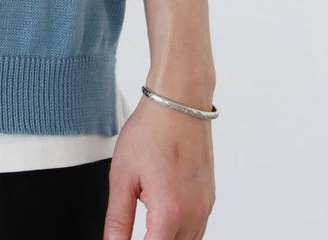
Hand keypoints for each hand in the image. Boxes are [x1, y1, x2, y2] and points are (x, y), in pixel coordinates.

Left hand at [103, 94, 215, 239]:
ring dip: (166, 238)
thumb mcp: (122, 176)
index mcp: (169, 212)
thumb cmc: (151, 130)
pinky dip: (180, 231)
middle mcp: (193, 215)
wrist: (179, 102)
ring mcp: (205, 207)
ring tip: (147, 223)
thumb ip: (117, 220)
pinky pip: (197, 229)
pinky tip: (163, 216)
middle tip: (136, 228)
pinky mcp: (209, 199)